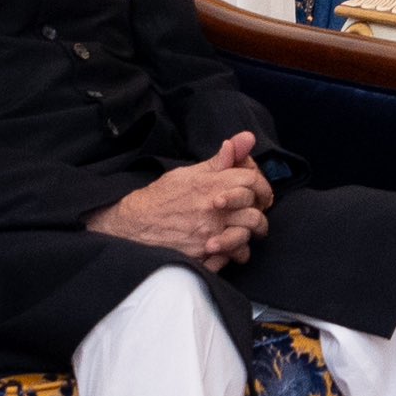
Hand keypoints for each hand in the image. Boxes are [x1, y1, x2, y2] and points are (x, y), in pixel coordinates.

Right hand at [86, 133, 274, 267]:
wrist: (134, 224)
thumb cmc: (161, 197)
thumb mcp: (189, 172)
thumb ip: (221, 160)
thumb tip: (246, 138)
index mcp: (211, 185)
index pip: (252, 181)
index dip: (261, 185)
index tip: (259, 192)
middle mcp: (213, 210)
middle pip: (255, 212)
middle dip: (259, 214)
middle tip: (255, 215)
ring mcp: (209, 234)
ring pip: (246, 236)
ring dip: (249, 235)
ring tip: (244, 233)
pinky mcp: (203, 254)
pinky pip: (232, 257)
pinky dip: (235, 253)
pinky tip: (230, 248)